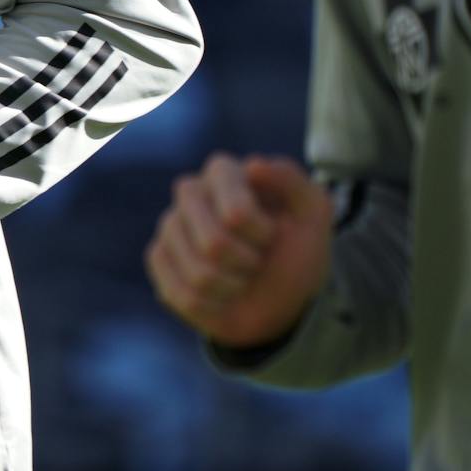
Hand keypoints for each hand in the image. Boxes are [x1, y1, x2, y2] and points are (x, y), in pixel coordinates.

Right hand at [146, 153, 332, 350]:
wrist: (283, 295)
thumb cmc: (296, 248)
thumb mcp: (313, 215)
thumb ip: (294, 182)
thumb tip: (254, 166)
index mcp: (224, 173)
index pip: (236, 212)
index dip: (260, 234)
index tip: (274, 235)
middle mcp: (190, 193)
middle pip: (213, 243)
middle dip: (246, 262)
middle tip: (257, 259)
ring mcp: (170, 225)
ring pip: (199, 273)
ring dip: (233, 286)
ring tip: (241, 277)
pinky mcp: (158, 257)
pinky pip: (181, 294)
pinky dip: (213, 304)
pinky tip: (221, 293)